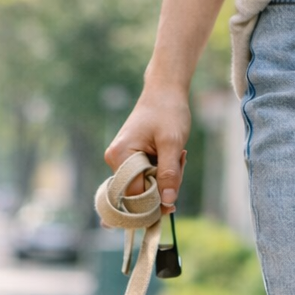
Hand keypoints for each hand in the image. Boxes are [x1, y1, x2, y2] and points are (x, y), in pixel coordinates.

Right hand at [104, 84, 190, 212]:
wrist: (165, 91)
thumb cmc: (168, 112)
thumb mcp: (172, 143)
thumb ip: (169, 173)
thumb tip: (167, 201)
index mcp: (120, 156)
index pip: (134, 195)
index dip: (154, 202)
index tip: (173, 203)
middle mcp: (115, 161)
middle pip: (138, 194)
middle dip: (161, 188)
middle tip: (180, 164)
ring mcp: (121, 161)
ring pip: (144, 187)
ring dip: (164, 180)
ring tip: (178, 157)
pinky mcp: (130, 161)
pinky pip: (145, 178)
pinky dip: (161, 174)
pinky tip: (171, 158)